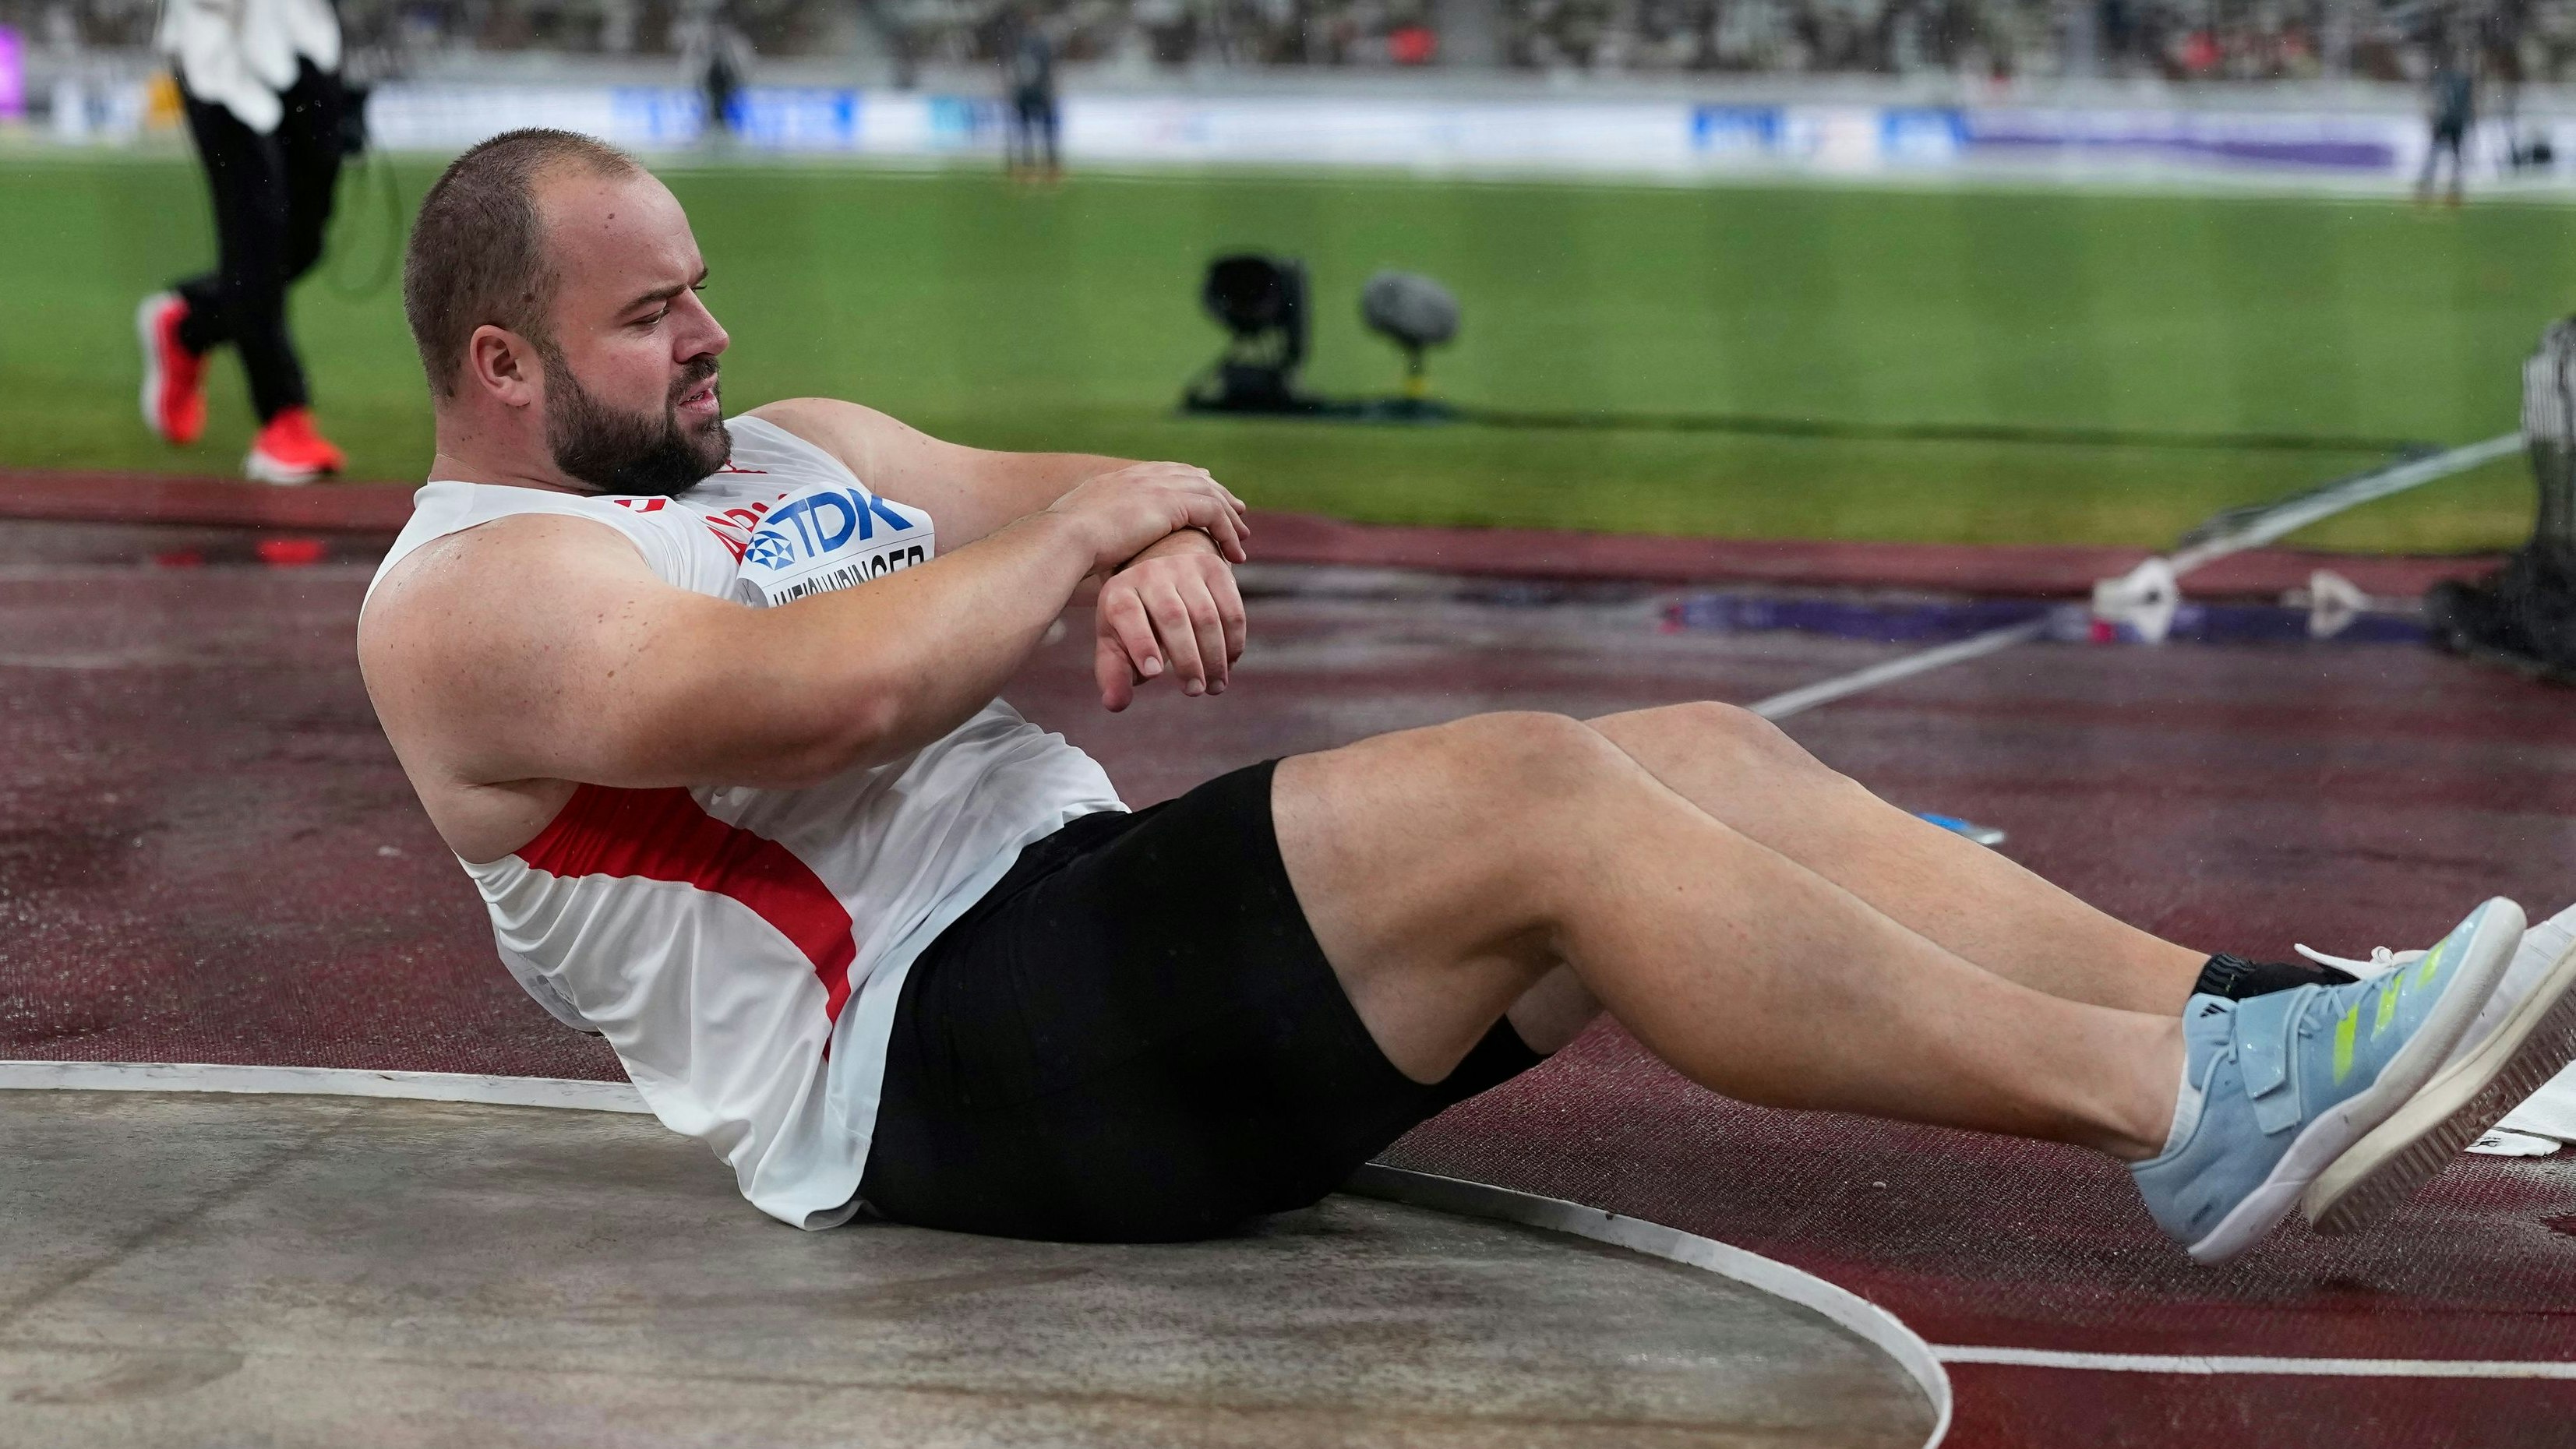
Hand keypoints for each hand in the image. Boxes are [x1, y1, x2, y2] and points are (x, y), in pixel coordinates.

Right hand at [1047, 462, 1249, 575]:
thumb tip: (1095, 550)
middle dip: (1218, 494)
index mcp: (1121, 479)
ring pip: (1209, 494)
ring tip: (1242, 539)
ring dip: (1229, 517)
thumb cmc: (1064, 547)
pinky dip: (1228, 532)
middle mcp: (1142, 476)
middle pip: (1194, 478)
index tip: (1207, 495)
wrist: (1064, 538)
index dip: (1190, 483)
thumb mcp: (1081, 532)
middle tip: (1237, 511)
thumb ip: (1097, 532)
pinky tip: (1235, 553)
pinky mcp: (1173, 502)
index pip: (1166, 473)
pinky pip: (1214, 512)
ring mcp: (1158, 485)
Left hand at [1093, 533, 1246, 711]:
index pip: (1128, 614)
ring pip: (1206, 614)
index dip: (1141, 644)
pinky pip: (1232, 608)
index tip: (1154, 674)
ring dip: (1215, 655)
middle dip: (1187, 658)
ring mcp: (1184, 566)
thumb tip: (1115, 704)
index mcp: (1119, 592)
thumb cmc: (1133, 623)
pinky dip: (1234, 641)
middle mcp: (1149, 573)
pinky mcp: (1213, 568)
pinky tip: (1229, 664)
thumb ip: (1115, 674)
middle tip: (1194, 691)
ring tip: (1215, 686)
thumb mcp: (1116, 646)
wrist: (1159, 576)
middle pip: (1173, 616)